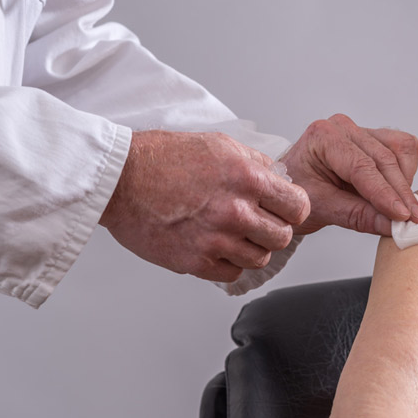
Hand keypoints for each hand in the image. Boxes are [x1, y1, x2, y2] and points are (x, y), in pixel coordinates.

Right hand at [100, 130, 309, 281]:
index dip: (293, 209)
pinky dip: (228, 263)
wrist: (119, 178)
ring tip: (232, 233)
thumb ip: (255, 163)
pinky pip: (232, 273)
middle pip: (283, 237)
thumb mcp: (219, 145)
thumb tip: (279, 180)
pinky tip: (215, 245)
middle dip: (274, 229)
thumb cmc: (163, 158)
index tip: (284, 210)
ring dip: (251, 247)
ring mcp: (216, 240)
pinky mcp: (195, 261)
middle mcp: (235, 211)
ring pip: (260, 258)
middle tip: (257, 222)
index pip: (298, 207)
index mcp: (247, 179)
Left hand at [282, 114, 417, 235]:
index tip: (404, 216)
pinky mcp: (376, 138)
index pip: (362, 167)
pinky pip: (403, 150)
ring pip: (401, 150)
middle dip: (402, 193)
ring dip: (405, 182)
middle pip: (385, 158)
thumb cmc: (297, 192)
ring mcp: (361, 130)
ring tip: (399, 210)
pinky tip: (395, 194)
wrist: (291, 186)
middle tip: (415, 221)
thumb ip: (357, 216)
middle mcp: (343, 127)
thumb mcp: (321, 209)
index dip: (386, 193)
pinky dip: (405, 173)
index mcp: (322, 137)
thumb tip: (393, 226)